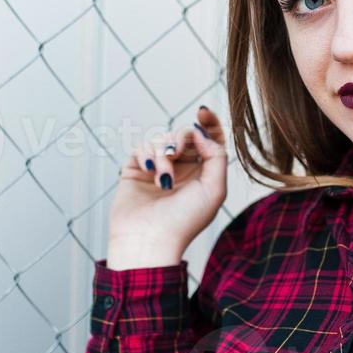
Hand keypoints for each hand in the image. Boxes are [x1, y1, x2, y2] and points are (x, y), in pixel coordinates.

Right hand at [106, 106, 228, 268]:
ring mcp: (158, 169)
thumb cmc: (185, 221)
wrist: (149, 240)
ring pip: (162, 139)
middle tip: (177, 153)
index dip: (208, 122)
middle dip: (182, 139)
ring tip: (162, 177)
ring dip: (163, 152)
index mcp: (204, 174)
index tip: (202, 112)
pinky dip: (146, 154)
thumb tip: (201, 132)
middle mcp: (182, 169)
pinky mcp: (136, 170)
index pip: (209, 139)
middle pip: (184, 135)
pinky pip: (141, 147)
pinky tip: (149, 171)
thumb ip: (216, 156)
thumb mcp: (214, 189)